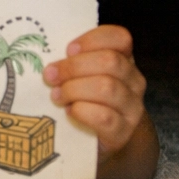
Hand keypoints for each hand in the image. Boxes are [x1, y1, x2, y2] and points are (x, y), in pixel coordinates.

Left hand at [43, 24, 146, 157]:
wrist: (98, 141)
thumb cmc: (84, 100)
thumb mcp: (81, 75)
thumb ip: (72, 61)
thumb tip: (44, 52)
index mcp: (123, 60)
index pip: (120, 38)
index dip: (92, 39)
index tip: (68, 49)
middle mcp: (133, 81)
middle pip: (110, 62)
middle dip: (73, 67)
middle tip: (50, 76)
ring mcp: (132, 107)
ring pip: (107, 88)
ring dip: (74, 89)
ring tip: (57, 95)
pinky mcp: (123, 132)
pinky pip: (104, 117)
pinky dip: (82, 112)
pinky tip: (70, 112)